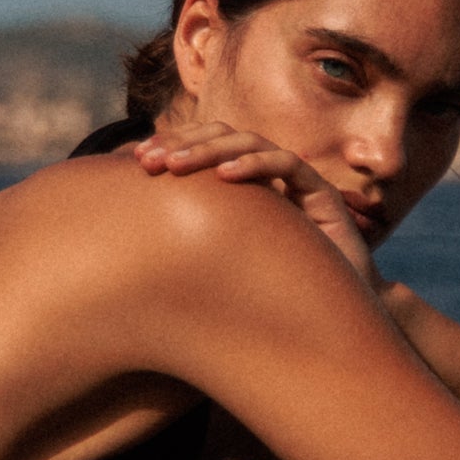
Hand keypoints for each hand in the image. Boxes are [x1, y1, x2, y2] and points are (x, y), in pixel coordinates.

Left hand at [129, 124, 383, 291]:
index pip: (204, 149)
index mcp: (244, 187)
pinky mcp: (320, 194)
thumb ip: (186, 245)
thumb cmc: (269, 299)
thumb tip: (128, 242)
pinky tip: (224, 178)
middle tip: (147, 162)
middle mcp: (269, 178)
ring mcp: (295, 183)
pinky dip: (255, 165)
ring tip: (176, 166)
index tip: (136, 162)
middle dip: (182, 144)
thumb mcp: (215, 266)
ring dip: (209, 150)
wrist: (331, 321)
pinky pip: (286, 165)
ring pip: (250, 144)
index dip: (171, 147)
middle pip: (223, 138)